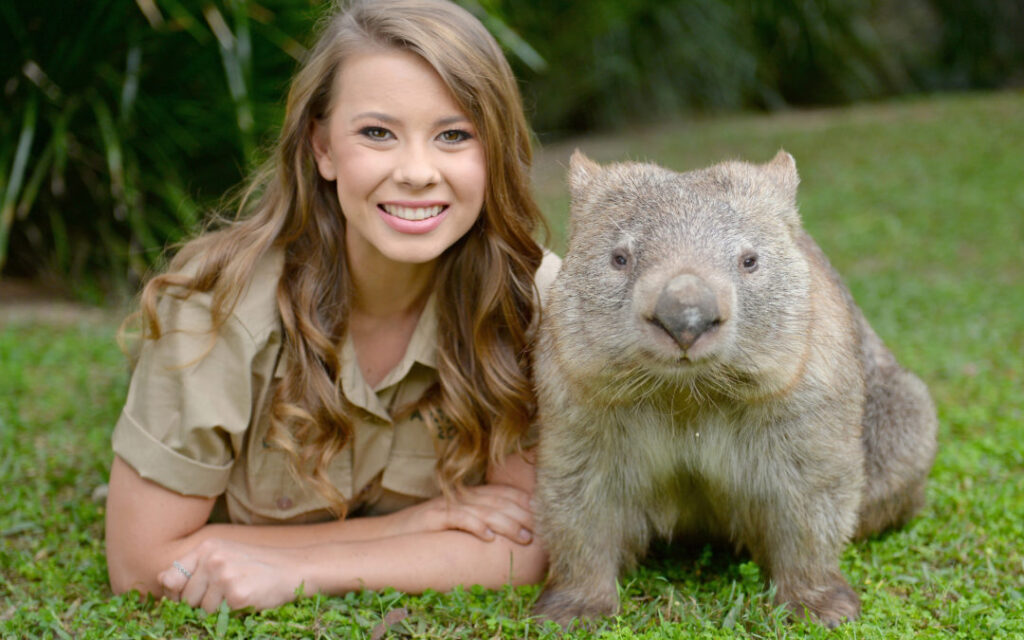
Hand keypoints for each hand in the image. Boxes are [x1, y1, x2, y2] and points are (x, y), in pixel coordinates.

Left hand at [158, 539, 305, 611]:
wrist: (294, 569)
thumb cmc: (257, 565)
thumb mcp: (224, 556)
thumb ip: (193, 568)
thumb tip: (162, 580)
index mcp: (207, 547)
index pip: (172, 578)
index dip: (178, 593)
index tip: (193, 596)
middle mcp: (213, 559)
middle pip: (185, 598)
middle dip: (201, 603)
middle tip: (226, 594)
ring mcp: (225, 576)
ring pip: (201, 610)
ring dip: (218, 611)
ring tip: (239, 595)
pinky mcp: (237, 595)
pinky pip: (218, 617)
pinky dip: (231, 615)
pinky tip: (247, 600)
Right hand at [395, 484, 533, 544]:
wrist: (388, 535)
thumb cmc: (426, 533)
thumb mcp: (456, 524)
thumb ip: (479, 522)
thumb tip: (508, 535)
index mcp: (469, 496)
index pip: (503, 493)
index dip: (524, 502)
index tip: (545, 515)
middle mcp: (461, 497)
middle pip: (498, 501)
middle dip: (522, 515)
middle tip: (541, 532)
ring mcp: (448, 505)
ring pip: (484, 510)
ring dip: (507, 523)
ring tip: (524, 537)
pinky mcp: (433, 517)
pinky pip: (458, 519)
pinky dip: (475, 526)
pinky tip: (489, 537)